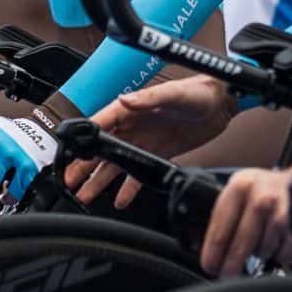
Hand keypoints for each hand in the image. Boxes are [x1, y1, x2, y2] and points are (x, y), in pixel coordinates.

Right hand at [66, 78, 235, 207]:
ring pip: (115, 165)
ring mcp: (144, 141)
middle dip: (83, 166)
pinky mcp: (158, 154)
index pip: (99, 124)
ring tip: (84, 196)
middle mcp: (133, 126)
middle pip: (101, 149)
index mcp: (131, 108)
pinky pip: (138, 174)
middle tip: (69, 181)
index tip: (69, 153)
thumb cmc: (199, 91)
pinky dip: (128, 188)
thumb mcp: (174, 93)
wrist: (223, 104)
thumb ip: (149, 98)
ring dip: (99, 181)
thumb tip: (126, 100)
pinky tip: (119, 200)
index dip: (83, 139)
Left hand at [202, 161, 291, 276]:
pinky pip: (283, 254)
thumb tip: (205, 250)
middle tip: (226, 276)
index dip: (213, 254)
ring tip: (259, 243)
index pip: (220, 230)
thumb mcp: (237, 194)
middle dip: (231, 266)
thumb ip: (222, 218)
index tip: (210, 267)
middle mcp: (261, 198)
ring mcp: (282, 212)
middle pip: (240, 244)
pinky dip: (279, 256)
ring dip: (259, 255)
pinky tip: (276, 243)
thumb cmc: (261, 191)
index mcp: (239, 187)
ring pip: (262, 251)